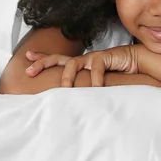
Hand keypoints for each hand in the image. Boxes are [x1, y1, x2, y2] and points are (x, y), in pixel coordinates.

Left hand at [25, 45, 141, 87]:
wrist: (133, 61)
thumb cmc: (115, 73)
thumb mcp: (96, 82)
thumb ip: (85, 88)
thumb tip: (72, 102)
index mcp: (79, 64)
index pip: (57, 60)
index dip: (42, 59)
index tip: (26, 58)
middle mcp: (82, 60)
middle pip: (58, 59)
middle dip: (42, 63)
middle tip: (30, 71)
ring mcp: (91, 58)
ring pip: (72, 64)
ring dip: (66, 77)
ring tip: (65, 88)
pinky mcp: (102, 57)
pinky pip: (95, 70)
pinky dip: (94, 81)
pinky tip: (96, 89)